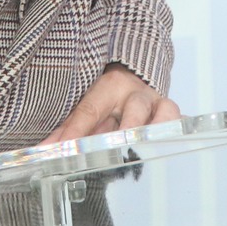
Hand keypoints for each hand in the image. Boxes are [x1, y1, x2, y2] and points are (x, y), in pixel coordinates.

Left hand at [43, 64, 181, 143]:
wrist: (139, 74)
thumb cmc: (110, 96)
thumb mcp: (89, 105)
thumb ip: (69, 128)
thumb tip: (44, 151)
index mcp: (110, 87)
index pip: (91, 110)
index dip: (76, 130)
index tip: (63, 150)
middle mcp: (137, 94)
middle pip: (133, 109)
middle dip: (126, 130)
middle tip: (115, 148)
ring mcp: (160, 105)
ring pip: (166, 113)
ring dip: (157, 132)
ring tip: (147, 151)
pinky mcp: (176, 117)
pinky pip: (182, 125)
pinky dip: (179, 137)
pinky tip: (175, 151)